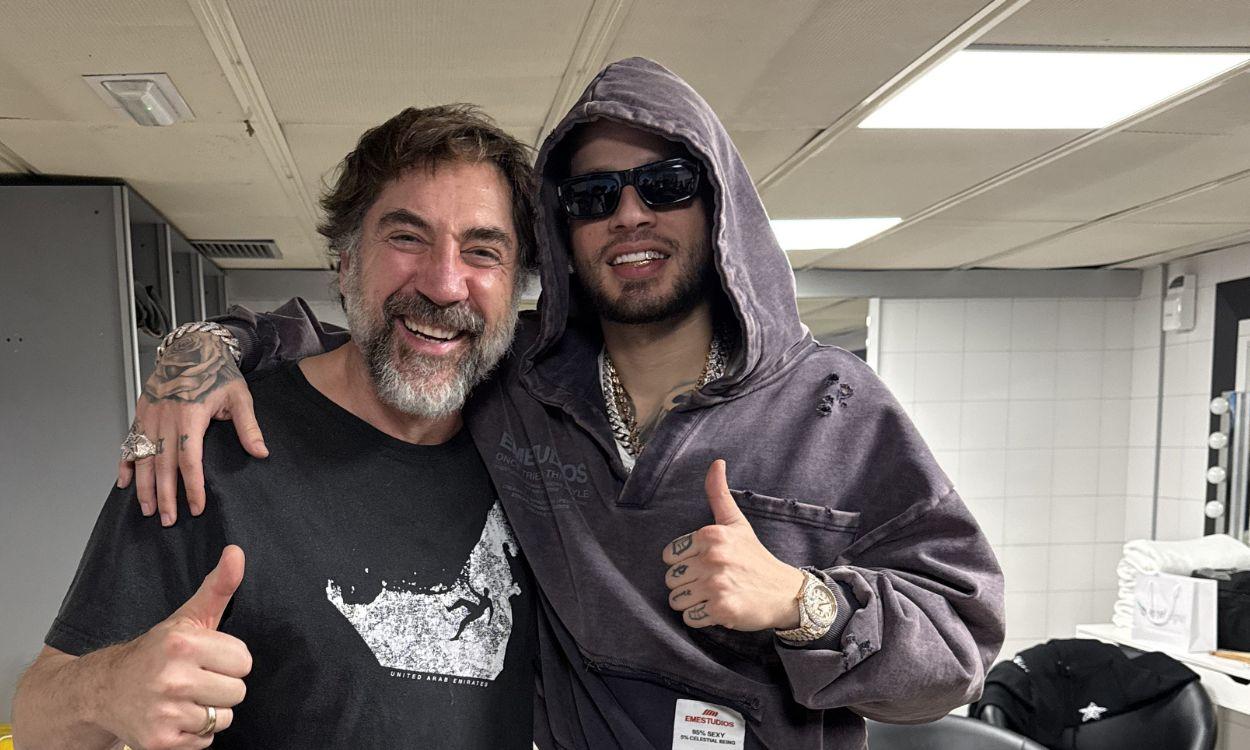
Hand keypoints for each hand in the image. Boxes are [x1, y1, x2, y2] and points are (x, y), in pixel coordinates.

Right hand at [96, 545, 250, 749]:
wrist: (103, 690)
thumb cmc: (154, 652)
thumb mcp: (187, 617)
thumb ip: (219, 586)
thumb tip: (237, 552)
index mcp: (182, 644)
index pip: (244, 661)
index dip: (228, 660)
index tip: (206, 658)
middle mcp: (171, 678)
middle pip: (237, 691)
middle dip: (221, 686)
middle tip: (194, 679)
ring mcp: (164, 712)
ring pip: (222, 717)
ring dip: (208, 710)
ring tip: (184, 697)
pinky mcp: (160, 741)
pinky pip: (205, 740)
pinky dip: (194, 732)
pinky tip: (174, 716)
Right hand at [116, 331, 266, 525]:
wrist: (192, 348)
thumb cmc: (218, 372)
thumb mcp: (240, 397)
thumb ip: (248, 427)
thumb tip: (261, 452)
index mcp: (190, 416)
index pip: (190, 461)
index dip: (193, 487)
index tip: (197, 507)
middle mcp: (165, 419)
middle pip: (163, 466)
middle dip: (165, 496)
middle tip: (168, 520)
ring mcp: (149, 416)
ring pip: (143, 458)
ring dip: (144, 486)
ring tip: (148, 509)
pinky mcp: (141, 413)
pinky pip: (129, 443)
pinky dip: (126, 463)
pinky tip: (124, 483)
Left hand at [663, 460, 805, 630]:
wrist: (786, 592)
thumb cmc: (755, 557)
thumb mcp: (736, 523)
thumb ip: (718, 493)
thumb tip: (716, 462)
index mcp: (711, 535)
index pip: (668, 556)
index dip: (684, 562)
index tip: (704, 564)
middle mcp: (713, 557)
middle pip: (671, 579)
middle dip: (687, 584)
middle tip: (711, 582)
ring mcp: (717, 584)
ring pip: (677, 600)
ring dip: (691, 602)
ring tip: (713, 595)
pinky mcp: (722, 609)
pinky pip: (690, 618)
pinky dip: (701, 618)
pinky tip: (719, 608)